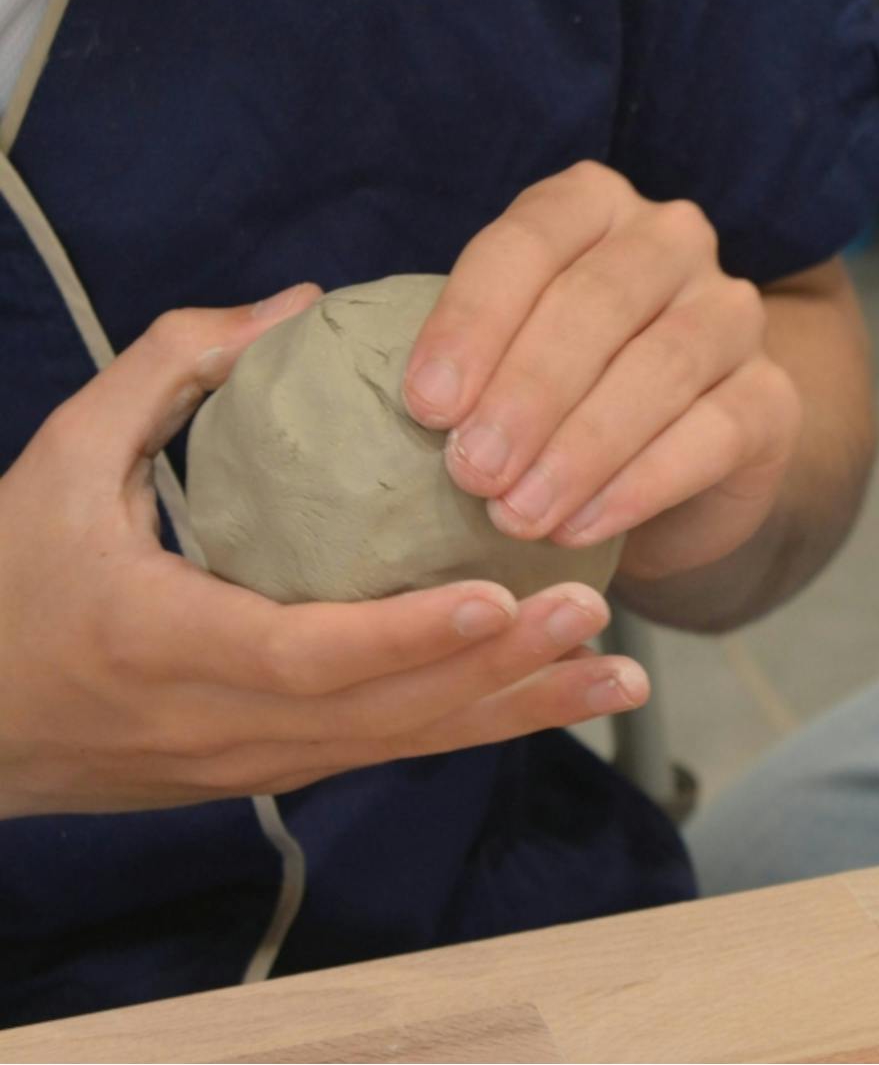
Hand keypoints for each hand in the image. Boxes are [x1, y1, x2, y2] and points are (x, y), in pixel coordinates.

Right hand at [0, 288, 649, 819]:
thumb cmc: (8, 578)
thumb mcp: (62, 459)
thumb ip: (172, 368)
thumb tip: (299, 301)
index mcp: (158, 642)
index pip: (302, 654)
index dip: (405, 635)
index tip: (496, 596)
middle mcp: (219, 723)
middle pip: (384, 716)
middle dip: (502, 672)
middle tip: (601, 619)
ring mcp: (254, 761)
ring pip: (405, 747)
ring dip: (518, 713)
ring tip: (622, 678)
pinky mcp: (277, 773)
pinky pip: (393, 750)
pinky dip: (480, 724)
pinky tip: (560, 698)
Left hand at [402, 163, 802, 578]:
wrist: (660, 465)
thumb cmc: (538, 401)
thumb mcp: (477, 353)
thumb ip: (416, 341)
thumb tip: (281, 325)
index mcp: (590, 207)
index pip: (534, 238)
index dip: (477, 318)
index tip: (422, 407)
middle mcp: (672, 242)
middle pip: (603, 301)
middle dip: (529, 391)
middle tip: (466, 475)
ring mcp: (734, 316)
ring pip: (666, 364)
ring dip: (584, 445)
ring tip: (516, 517)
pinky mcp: (772, 400)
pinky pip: (714, 432)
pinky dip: (641, 483)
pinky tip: (580, 530)